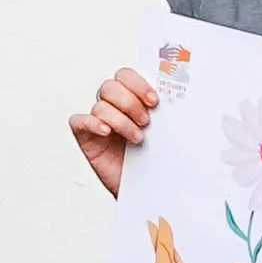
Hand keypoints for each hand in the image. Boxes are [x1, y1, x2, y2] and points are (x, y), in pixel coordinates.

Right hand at [72, 65, 157, 194]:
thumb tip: (183, 94)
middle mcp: (113, 106)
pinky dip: (92, 123)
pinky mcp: (86, 137)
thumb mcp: (168, 131)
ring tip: (137, 138)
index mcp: (132, 97)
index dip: (138, 84)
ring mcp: (98, 121)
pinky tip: (107, 132)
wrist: (149, 187)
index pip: (125, 75)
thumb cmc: (158, 157)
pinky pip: (78, 121)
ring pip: (100, 106)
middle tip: (146, 121)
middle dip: (130, 102)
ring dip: (121, 121)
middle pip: (110, 86)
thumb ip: (169, 111)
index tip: (154, 101)